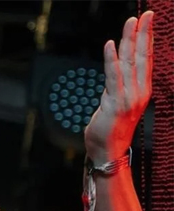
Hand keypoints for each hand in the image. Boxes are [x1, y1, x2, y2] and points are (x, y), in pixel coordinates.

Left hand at [84, 11, 153, 164]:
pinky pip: (113, 77)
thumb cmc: (109, 130)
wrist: (107, 152)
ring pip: (130, 63)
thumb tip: (114, 71)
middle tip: (145, 14)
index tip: (147, 21)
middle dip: (143, 33)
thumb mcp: (114, 103)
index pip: (145, 60)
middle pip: (141, 57)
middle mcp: (138, 92)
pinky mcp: (115, 103)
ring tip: (130, 22)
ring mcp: (128, 98)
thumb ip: (116, 86)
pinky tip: (111, 45)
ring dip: (129, 41)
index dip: (147, 39)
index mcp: (141, 91)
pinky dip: (111, 60)